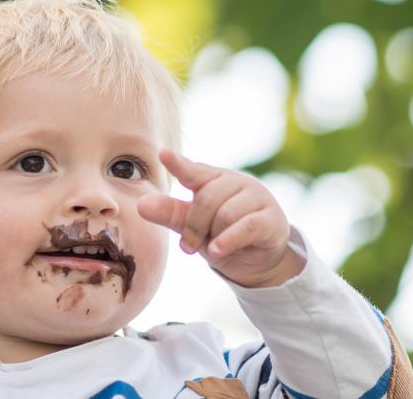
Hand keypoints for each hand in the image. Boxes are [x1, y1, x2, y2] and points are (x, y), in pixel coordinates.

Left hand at [138, 150, 306, 287]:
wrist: (258, 260)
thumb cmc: (222, 235)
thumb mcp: (194, 227)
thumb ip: (171, 214)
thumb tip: (141, 205)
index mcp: (214, 179)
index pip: (193, 170)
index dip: (178, 164)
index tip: (162, 154)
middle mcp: (237, 182)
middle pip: (206, 199)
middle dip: (193, 226)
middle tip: (188, 246)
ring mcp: (257, 198)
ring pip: (225, 213)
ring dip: (212, 236)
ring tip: (211, 249)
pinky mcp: (271, 219)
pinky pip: (245, 226)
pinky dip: (227, 241)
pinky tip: (216, 251)